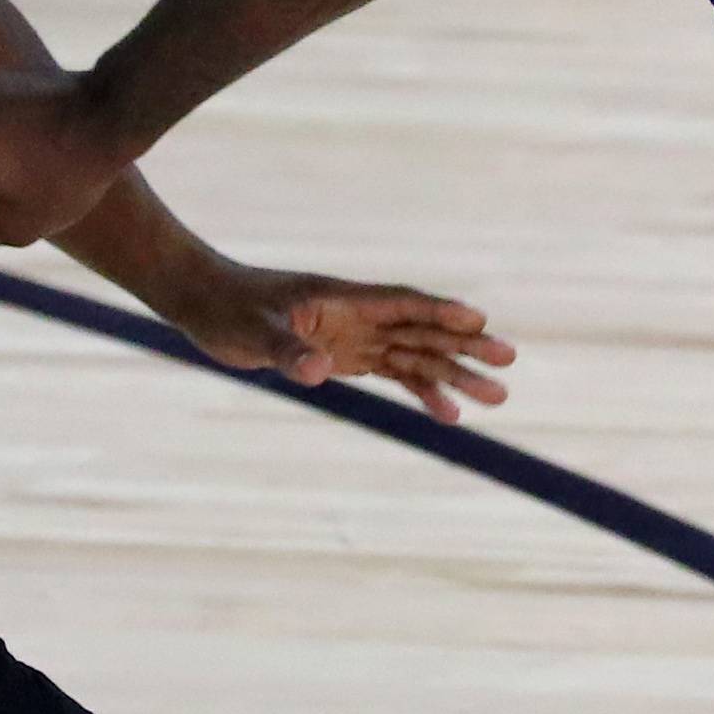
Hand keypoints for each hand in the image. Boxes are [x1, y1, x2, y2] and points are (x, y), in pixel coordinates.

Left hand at [157, 260, 516, 423]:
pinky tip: (449, 414)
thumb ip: (287, 350)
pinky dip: (422, 391)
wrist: (206, 303)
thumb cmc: (227, 309)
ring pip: (416, 355)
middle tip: (508, 363)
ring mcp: (354, 336)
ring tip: (497, 397)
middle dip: (465, 346)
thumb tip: (319, 371)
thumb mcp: (253, 331)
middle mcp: (358, 315)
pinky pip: (394, 373)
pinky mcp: (345, 355)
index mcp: (343, 299)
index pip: (402, 304)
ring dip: (454, 374)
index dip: (439, 312)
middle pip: (422, 330)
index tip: (478, 321)